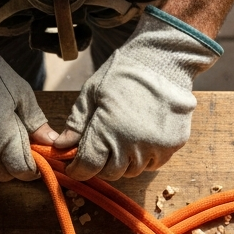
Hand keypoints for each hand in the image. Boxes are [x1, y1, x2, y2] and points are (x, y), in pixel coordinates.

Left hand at [53, 6, 220, 180]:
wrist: (164, 61)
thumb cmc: (123, 73)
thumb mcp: (91, 93)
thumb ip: (77, 123)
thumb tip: (61, 146)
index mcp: (108, 131)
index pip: (88, 167)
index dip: (77, 169)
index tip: (74, 164)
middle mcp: (132, 145)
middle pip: (110, 172)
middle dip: (99, 165)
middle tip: (97, 150)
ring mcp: (155, 147)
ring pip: (132, 171)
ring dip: (122, 162)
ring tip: (119, 141)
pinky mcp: (173, 146)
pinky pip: (152, 164)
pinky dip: (143, 158)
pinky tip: (139, 140)